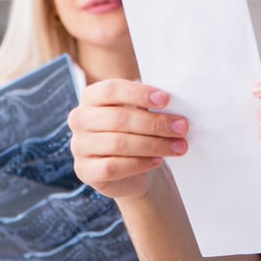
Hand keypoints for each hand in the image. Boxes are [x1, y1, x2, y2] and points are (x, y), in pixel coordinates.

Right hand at [69, 78, 188, 199]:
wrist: (130, 169)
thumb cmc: (137, 132)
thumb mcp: (141, 113)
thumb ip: (149, 105)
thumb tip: (172, 104)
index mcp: (91, 97)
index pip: (111, 90)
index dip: (139, 93)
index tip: (166, 100)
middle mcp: (80, 119)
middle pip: (118, 118)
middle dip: (154, 123)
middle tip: (181, 128)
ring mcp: (79, 146)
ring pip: (117, 143)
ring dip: (153, 145)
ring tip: (178, 146)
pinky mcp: (85, 170)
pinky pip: (113, 166)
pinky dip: (139, 163)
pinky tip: (158, 161)